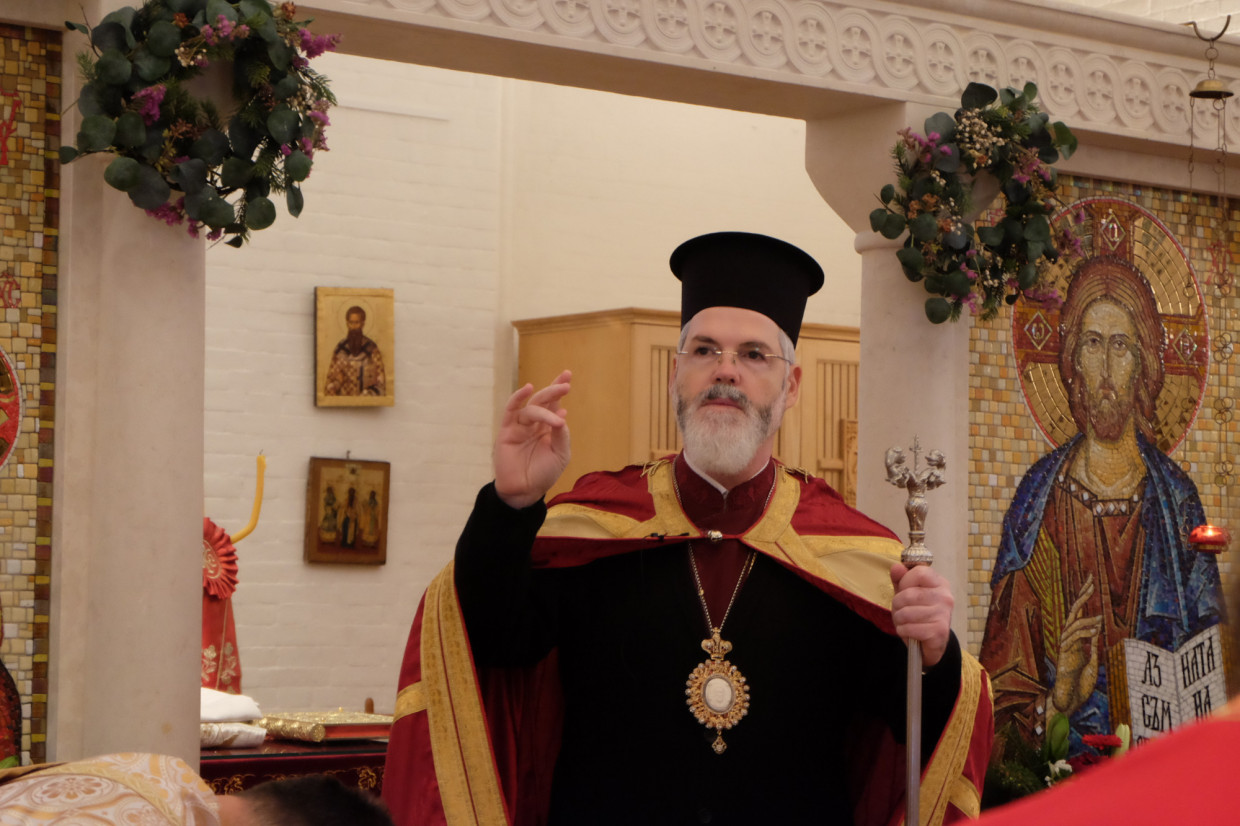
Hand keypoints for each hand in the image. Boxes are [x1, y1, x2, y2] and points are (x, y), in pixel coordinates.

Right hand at [493, 370, 572, 509]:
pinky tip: (527, 389)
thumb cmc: (544, 473)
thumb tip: (562, 414)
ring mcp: (520, 426)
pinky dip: (517, 398)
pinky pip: (511, 410)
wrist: (525, 490)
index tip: (567, 375)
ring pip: (531, 408)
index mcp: (548, 427)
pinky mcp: (507, 430)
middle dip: (554, 390)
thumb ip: (561, 435)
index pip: (553, 404)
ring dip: (544, 407)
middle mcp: (534, 423)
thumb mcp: (560, 454)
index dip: (558, 389)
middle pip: (543, 401)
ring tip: (557, 412)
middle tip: (566, 385)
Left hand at [889, 563, 953, 666]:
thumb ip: (901, 580)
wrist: (931, 644)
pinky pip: (908, 628)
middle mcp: (945, 597)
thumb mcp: (907, 594)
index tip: (904, 591)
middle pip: (908, 594)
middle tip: (901, 612)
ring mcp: (944, 614)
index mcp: (940, 583)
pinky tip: (910, 632)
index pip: (919, 572)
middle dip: (897, 605)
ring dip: (899, 620)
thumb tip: (896, 566)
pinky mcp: (939, 631)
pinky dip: (903, 631)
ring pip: (906, 613)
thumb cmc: (918, 615)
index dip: (905, 582)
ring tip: (905, 622)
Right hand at [1049, 574, 1101, 716]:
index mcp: (1075, 640)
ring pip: (1072, 623)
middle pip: (1072, 612)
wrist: (1070, 703)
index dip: (1084, 599)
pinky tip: (1095, 630)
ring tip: (1100, 618)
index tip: (1090, 584)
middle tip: (1090, 582)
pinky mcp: (1064, 655)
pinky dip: (1084, 632)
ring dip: (1086, 618)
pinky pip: (1072, 638)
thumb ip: (1092, 647)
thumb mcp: (1092, 663)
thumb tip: (1097, 630)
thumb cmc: (1079, 686)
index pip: (1078, 614)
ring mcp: (1065, 647)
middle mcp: (1068, 640)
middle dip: (1082, 596)